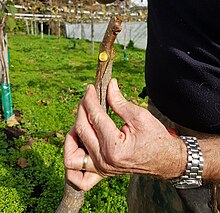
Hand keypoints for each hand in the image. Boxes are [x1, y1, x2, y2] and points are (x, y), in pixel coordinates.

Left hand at [64, 79, 185, 190]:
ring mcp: (101, 169)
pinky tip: (80, 145)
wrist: (165, 159)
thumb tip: (109, 85)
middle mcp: (104, 160)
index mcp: (114, 146)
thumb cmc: (156, 138)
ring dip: (71, 136)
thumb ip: (119, 101)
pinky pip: (78, 176)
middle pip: (81, 130)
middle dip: (82, 109)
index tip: (90, 88)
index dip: (90, 99)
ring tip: (82, 121)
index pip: (94, 117)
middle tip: (89, 98)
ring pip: (71, 155)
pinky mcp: (101, 172)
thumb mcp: (139, 116)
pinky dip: (74, 161)